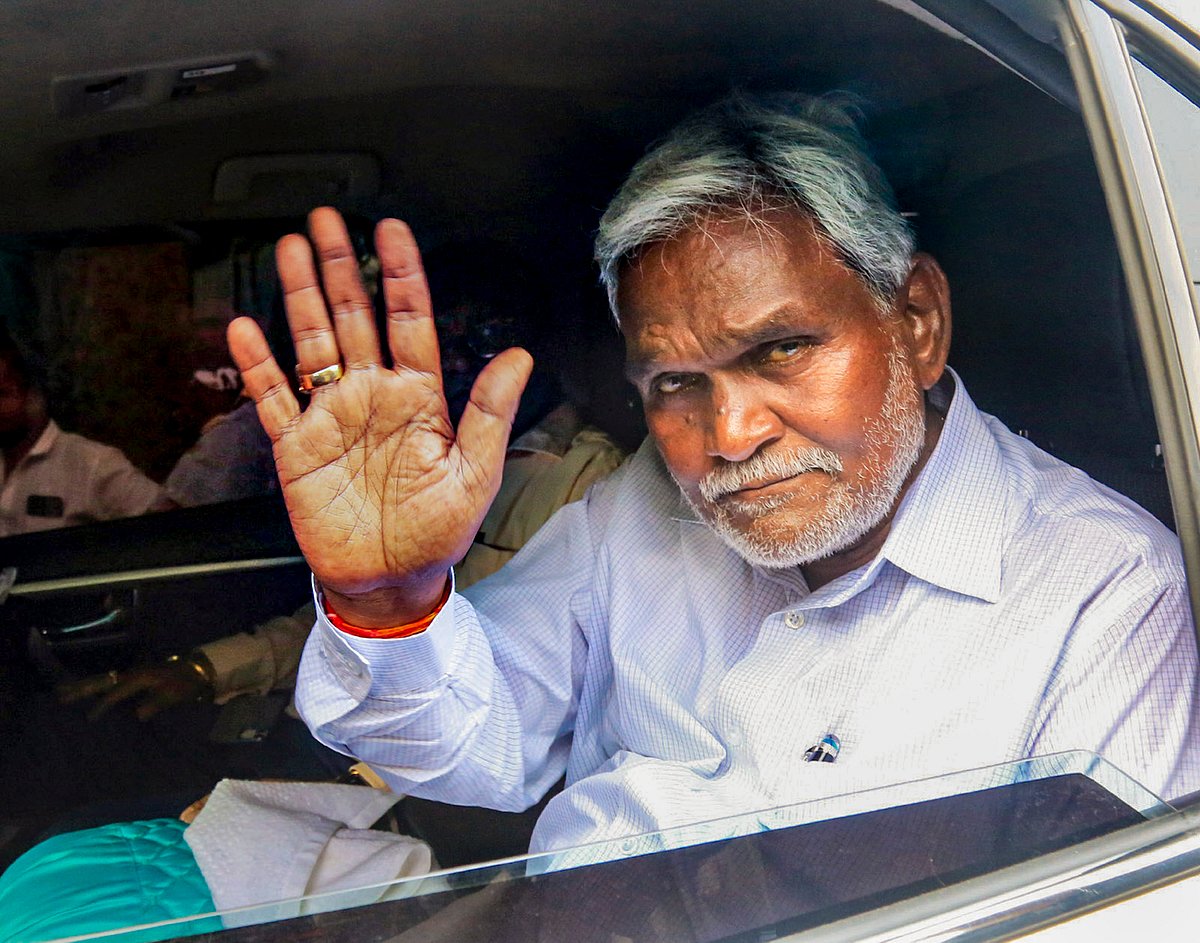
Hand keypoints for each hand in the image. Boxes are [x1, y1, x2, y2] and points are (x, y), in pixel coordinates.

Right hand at [58, 662, 210, 721]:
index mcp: (141, 677)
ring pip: (105, 679)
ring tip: (65, 692)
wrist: (197, 668)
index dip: (103, 705)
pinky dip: (98, 685)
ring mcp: (133, 674)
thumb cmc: (187, 683)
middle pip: (103, 680)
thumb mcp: (174, 695)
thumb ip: (156, 704)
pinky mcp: (135, 676)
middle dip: (82, 688)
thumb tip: (137, 715)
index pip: (116, 692)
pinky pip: (112, 681)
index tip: (89, 718)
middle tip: (60, 695)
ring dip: (86, 685)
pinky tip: (88, 693)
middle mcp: (133, 673)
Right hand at [227, 208, 531, 625]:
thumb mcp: (474, 474)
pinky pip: (273, 398)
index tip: (391, 231)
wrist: (390, 581)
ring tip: (289, 250)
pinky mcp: (296, 447)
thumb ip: (490, 413)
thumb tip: (519, 356)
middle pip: (354, 319)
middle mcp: (373, 397)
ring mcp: (332, 417)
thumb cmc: (437, 533)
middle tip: (327, 221)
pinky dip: (258, 365)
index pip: (409, 322)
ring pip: (312, 344)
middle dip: (340, 269)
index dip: (400, 275)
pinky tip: (246, 328)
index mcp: (419, 398)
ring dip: (300, 298)